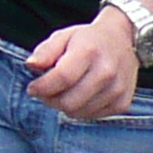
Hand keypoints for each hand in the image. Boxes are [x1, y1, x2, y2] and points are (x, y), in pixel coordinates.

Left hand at [25, 10, 141, 121]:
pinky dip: (81, 110)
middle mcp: (106, 72)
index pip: (62, 77)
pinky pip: (93, 116)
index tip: (32, 88)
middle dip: (50, 100)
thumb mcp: (63, 36)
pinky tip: (79, 96)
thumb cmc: (88, 39)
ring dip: (64, 106)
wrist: (122, 40)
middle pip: (70, 101)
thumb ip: (45, 51)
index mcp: (89, 51)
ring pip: (80, 112)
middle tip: (44, 93)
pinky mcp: (123, 103)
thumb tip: (30, 65)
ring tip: (61, 92)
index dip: (42, 87)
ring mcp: (117, 89)